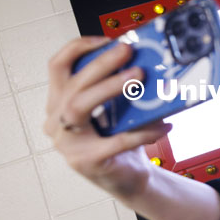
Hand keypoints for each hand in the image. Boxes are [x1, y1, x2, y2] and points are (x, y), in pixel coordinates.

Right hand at [44, 37, 171, 199]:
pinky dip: (143, 132)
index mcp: (58, 103)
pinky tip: (163, 126)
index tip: (108, 40)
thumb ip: (118, 88)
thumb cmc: (120, 139)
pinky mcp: (85, 162)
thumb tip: (142, 58)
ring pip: (80, 106)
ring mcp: (67, 144)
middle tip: (128, 51)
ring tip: (140, 76)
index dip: (79, 48)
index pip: (57, 66)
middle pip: (72, 85)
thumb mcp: (116, 109)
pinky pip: (116, 140)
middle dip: (101, 64)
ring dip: (111, 87)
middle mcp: (55, 121)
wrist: (128, 179)